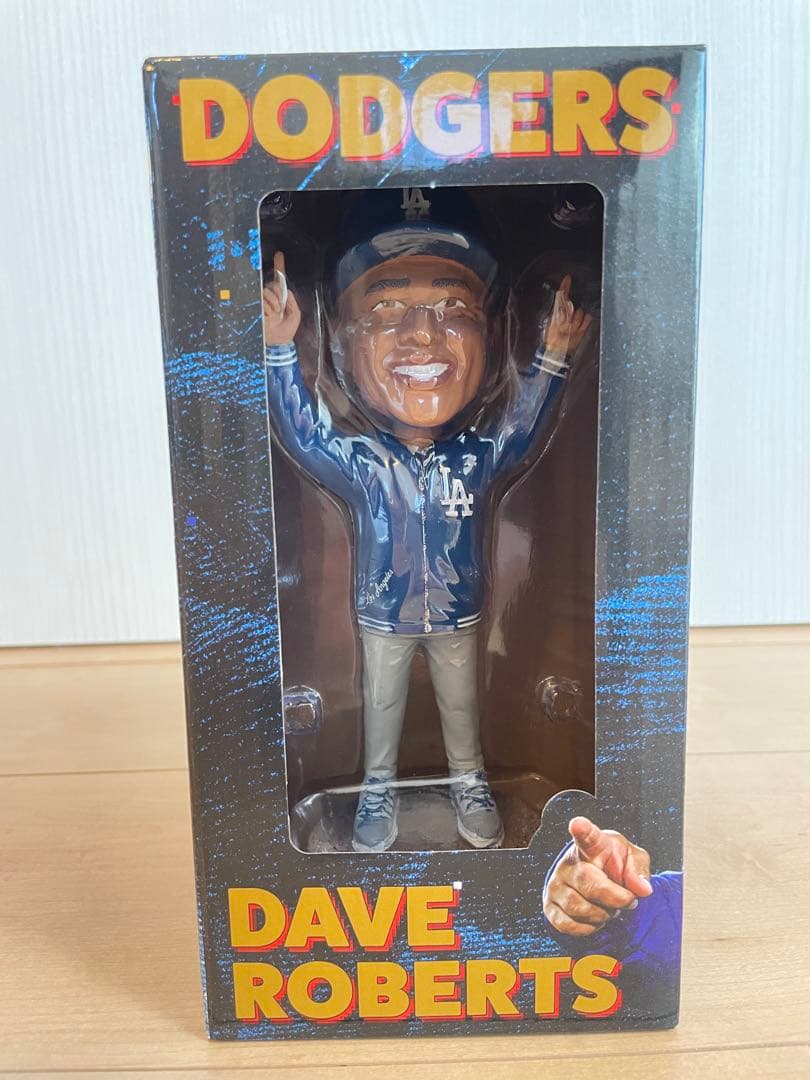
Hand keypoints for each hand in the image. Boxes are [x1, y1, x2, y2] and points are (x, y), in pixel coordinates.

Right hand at [263, 251, 300, 345]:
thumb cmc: (287, 329)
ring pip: (266, 291)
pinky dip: (267, 306)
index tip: (279, 255)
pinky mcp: (256, 308)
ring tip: (275, 312)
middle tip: (280, 307)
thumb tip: (285, 288)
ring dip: (273, 301)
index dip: (279, 266)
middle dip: (277, 294)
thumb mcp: (296, 313)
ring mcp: (262, 302)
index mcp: (281, 297)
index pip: (279, 279)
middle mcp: (271, 297)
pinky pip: (260, 299)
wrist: (280, 342)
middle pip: (271, 285)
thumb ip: (292, 300)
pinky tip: (269, 315)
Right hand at [543, 274, 591, 356]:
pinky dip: (585, 319)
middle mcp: (565, 320)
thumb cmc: (551, 340)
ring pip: (580, 311)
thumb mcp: (549, 324)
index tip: (568, 279)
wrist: (555, 354)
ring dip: (578, 315)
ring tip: (573, 323)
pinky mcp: (581, 332)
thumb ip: (555, 313)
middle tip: (568, 316)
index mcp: (555, 317)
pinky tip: (581, 323)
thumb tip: (561, 300)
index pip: (561, 298)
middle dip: (570, 307)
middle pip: (571, 304)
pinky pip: (587, 319)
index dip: (565, 287)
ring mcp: (574, 326)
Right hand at [543, 816, 652, 936]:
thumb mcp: (632, 859)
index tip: (577, 824)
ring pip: (578, 908)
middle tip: (628, 900)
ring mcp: (556, 884)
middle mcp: (568, 862)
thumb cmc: (614, 865)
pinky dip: (588, 928)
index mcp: (592, 845)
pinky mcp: (549, 906)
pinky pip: (568, 925)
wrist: (595, 881)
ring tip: (609, 909)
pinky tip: (595, 919)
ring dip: (602, 916)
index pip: (586, 836)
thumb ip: (639, 870)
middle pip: (589, 884)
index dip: (582, 830)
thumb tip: (643, 890)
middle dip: (615, 899)